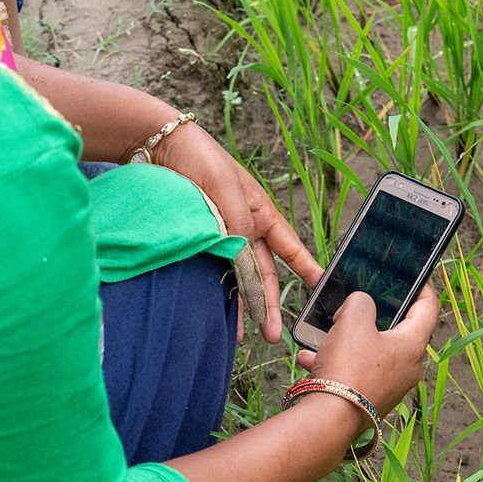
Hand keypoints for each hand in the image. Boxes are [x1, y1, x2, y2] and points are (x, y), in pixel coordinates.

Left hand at [153, 122, 321, 342]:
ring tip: (242, 336)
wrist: (159, 146)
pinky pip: (212, 272)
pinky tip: (216, 312)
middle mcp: (244, 228)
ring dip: (241, 305)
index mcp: (260, 212)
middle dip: (268, 304)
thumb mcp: (227, 189)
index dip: (306, 269)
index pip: (289, 247)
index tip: (323, 289)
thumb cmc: (201, 158)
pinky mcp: (198, 241)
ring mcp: (221, 236)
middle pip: (262, 272)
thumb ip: (239, 224)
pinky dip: (216, 293)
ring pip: (237, 278)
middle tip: (273, 335)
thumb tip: (245, 260)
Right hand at [295, 287, 439, 418]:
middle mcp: (409, 367)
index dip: (422, 287)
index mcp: (413, 344)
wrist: (329, 420)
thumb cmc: (347, 367)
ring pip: (370, 352)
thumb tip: (361, 305)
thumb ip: (360, 302)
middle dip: (372, 316)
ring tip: (324, 333)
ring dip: (347, 340)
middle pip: (397, 331)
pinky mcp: (371, 400)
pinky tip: (311, 359)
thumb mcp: (352, 320)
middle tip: (357, 304)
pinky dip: (337, 363)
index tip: (413, 277)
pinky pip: (356, 373)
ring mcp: (391, 386)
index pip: (429, 307)